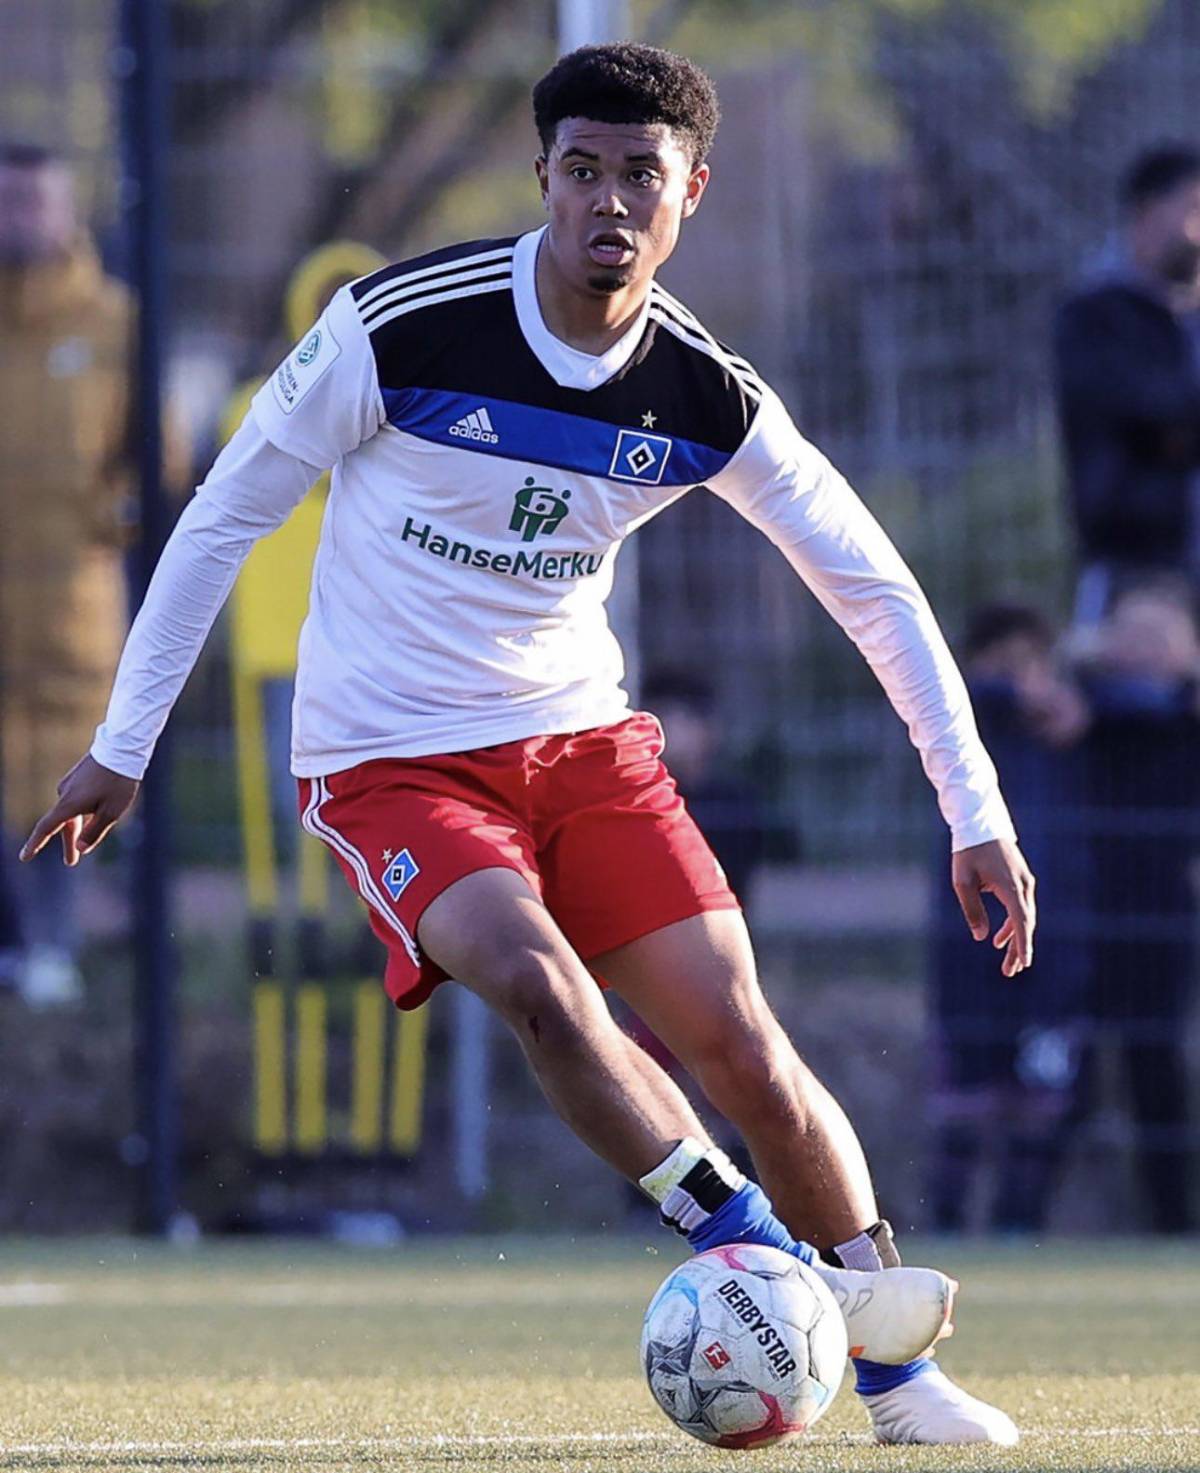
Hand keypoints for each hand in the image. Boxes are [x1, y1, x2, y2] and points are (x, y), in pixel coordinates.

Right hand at [19, 755, 139, 867]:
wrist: (122, 748)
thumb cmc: (118, 782)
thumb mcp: (112, 812)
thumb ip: (95, 832)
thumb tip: (80, 847)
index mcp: (69, 804)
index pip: (46, 828)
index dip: (35, 844)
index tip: (24, 857)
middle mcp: (64, 793)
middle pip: (64, 824)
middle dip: (69, 842)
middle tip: (71, 862)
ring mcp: (70, 784)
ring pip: (72, 811)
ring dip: (78, 827)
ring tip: (88, 840)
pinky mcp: (77, 777)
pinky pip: (77, 800)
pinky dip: (83, 812)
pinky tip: (95, 814)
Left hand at [951, 837, 1035, 976]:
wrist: (980, 824)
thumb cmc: (968, 852)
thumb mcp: (963, 881)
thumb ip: (972, 909)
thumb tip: (980, 937)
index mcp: (1011, 887)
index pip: (1022, 922)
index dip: (1023, 944)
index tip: (1024, 963)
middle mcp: (1023, 887)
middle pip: (1025, 924)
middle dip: (1019, 949)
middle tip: (1010, 972)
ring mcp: (1024, 883)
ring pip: (1024, 918)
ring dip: (1015, 940)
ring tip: (1007, 963)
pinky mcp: (1020, 880)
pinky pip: (1019, 908)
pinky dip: (1012, 924)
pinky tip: (999, 938)